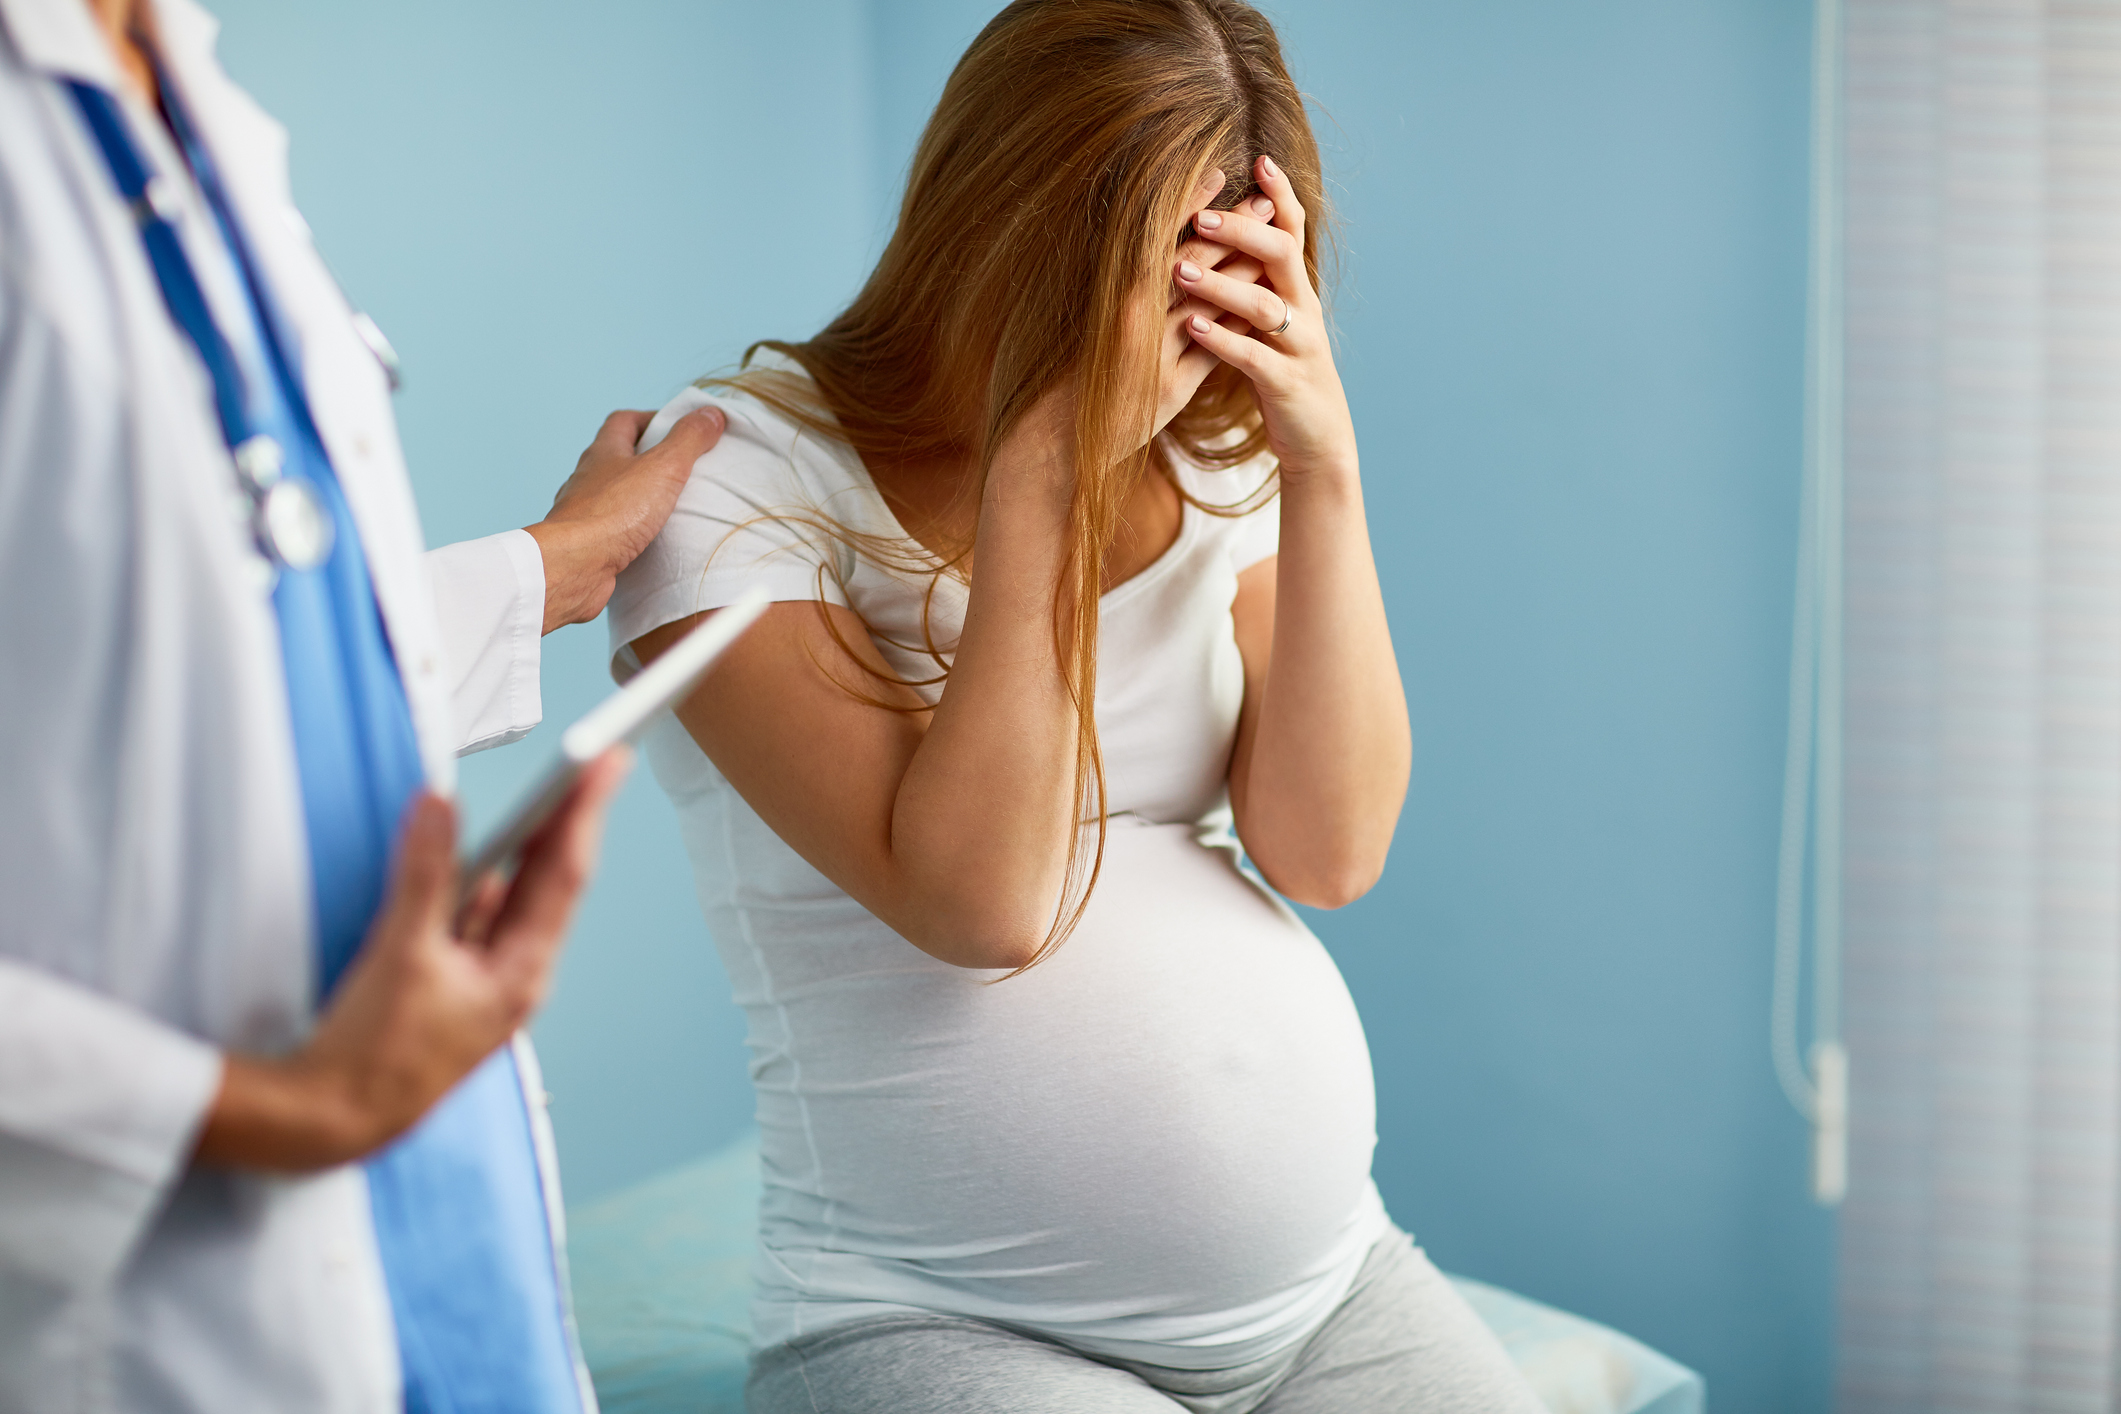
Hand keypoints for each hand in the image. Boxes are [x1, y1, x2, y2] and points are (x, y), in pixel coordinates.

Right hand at [193, 750, 631, 1171]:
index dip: (585, 811)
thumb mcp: (400, 954)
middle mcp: (513, 977)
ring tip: (544, 794)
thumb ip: (424, 876)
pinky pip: (474, 917)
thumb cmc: (371, 1055)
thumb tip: (440, 809)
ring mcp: (484, 981)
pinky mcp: (451, 983)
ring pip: (509, 897)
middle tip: (591, 762)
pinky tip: (465, 853)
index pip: (564, 874)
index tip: (607, 762)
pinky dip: (474, 879)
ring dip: (519, 846)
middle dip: (566, 819)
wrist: (330, 1122)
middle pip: (547, 881)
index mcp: (519, 974)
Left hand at [526, 407, 726, 633]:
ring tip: (670, 506)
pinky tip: (650, 541)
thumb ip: (688, 439)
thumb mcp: (663, 467)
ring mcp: (584, 512)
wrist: (575, 566)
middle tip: (681, 468)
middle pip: (617, 458)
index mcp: (603, 452)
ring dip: (638, 497)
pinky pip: (613, 529)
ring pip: (614, 496)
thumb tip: (710, 413)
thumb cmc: (613, 513)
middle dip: (647, 459)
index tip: (679, 428)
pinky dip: (632, 530)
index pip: (624, 421)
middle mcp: (588, 479)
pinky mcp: (588, 544)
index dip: (651, 419)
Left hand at [1176, 155, 1357, 478]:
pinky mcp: (1286, 383)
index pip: (1293, 231)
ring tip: (1179, 270)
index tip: (1260, 160)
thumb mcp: (1274, 322)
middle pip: (1281, 255)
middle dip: (1241, 231)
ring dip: (1220, 285)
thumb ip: (1257, 281)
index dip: (1280, 196)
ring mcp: (1298, 347)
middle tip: (1199, 216)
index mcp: (1298, 290)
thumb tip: (1228, 234)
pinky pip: (1253, 357)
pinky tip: (1193, 327)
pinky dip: (1222, 340)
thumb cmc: (1284, 372)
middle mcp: (1304, 310)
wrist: (1318, 439)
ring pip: (1264, 305)